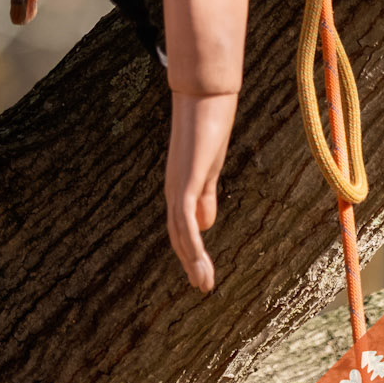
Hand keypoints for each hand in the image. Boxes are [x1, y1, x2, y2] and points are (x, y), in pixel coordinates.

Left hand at [164, 90, 237, 293]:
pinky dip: (192, 243)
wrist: (205, 95)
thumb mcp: (209, 168)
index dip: (189, 251)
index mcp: (180, 186)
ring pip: (180, 232)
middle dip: (189, 261)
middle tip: (202, 287)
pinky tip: (201, 261)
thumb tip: (203, 225)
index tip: (201, 274)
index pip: (180, 226)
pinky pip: (185, 219)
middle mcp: (173, 188)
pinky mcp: (186, 180)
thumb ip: (205, 194)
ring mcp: (178, 184)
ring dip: (192, 260)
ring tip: (205, 284)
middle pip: (176, 233)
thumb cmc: (209, 126)